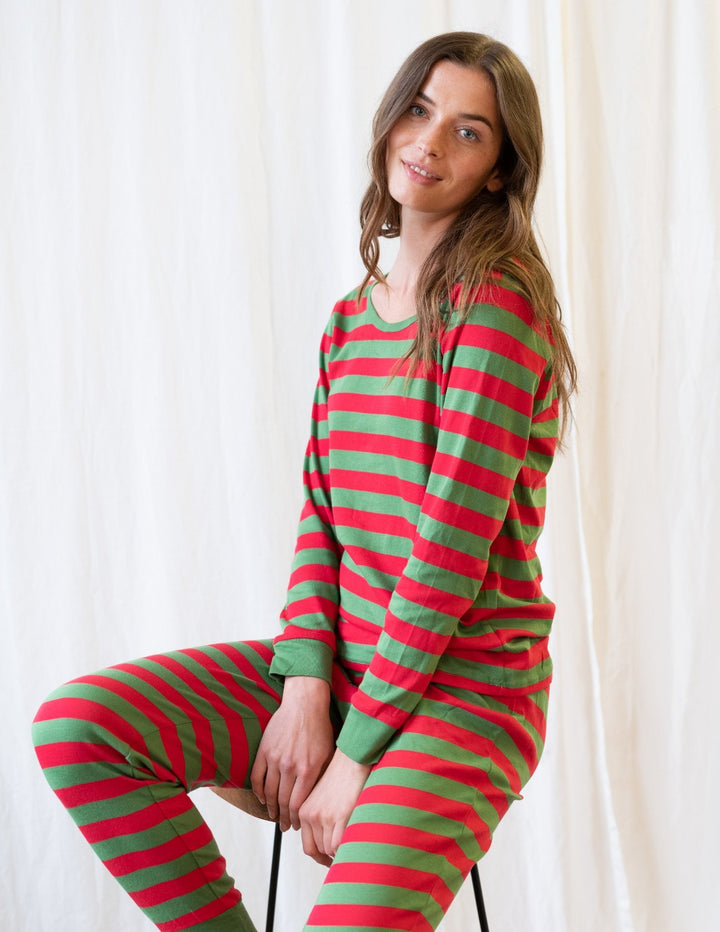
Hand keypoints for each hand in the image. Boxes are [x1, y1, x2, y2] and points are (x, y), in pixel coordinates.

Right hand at [250, 677, 334, 831]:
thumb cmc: (319, 728)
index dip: (296, 819)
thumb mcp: (328, 754)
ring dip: (271, 808)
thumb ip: (321, 777)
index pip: (298, 805)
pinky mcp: (264, 750)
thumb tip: (318, 800)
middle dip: (284, 818)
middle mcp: (290, 767)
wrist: (304, 704)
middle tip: (285, 827)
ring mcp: (275, 759)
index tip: (296, 825)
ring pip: (269, 793)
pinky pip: (257, 777)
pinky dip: (258, 792)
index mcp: (308, 770)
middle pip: (283, 802)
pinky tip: (262, 799)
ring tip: (274, 816)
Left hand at [298, 748, 371, 865]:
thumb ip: (321, 817)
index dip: (321, 857)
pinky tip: (355, 842)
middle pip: (319, 850)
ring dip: (340, 852)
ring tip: (352, 846)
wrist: (351, 759)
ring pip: (329, 850)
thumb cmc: (342, 776)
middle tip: (345, 856)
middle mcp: (311, 815)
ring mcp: (324, 816)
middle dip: (332, 856)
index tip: (331, 859)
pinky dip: (346, 847)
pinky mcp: (340, 815)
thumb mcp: (323, 797)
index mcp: (304, 811)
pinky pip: (339, 845)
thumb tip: (329, 843)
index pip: (309, 846)